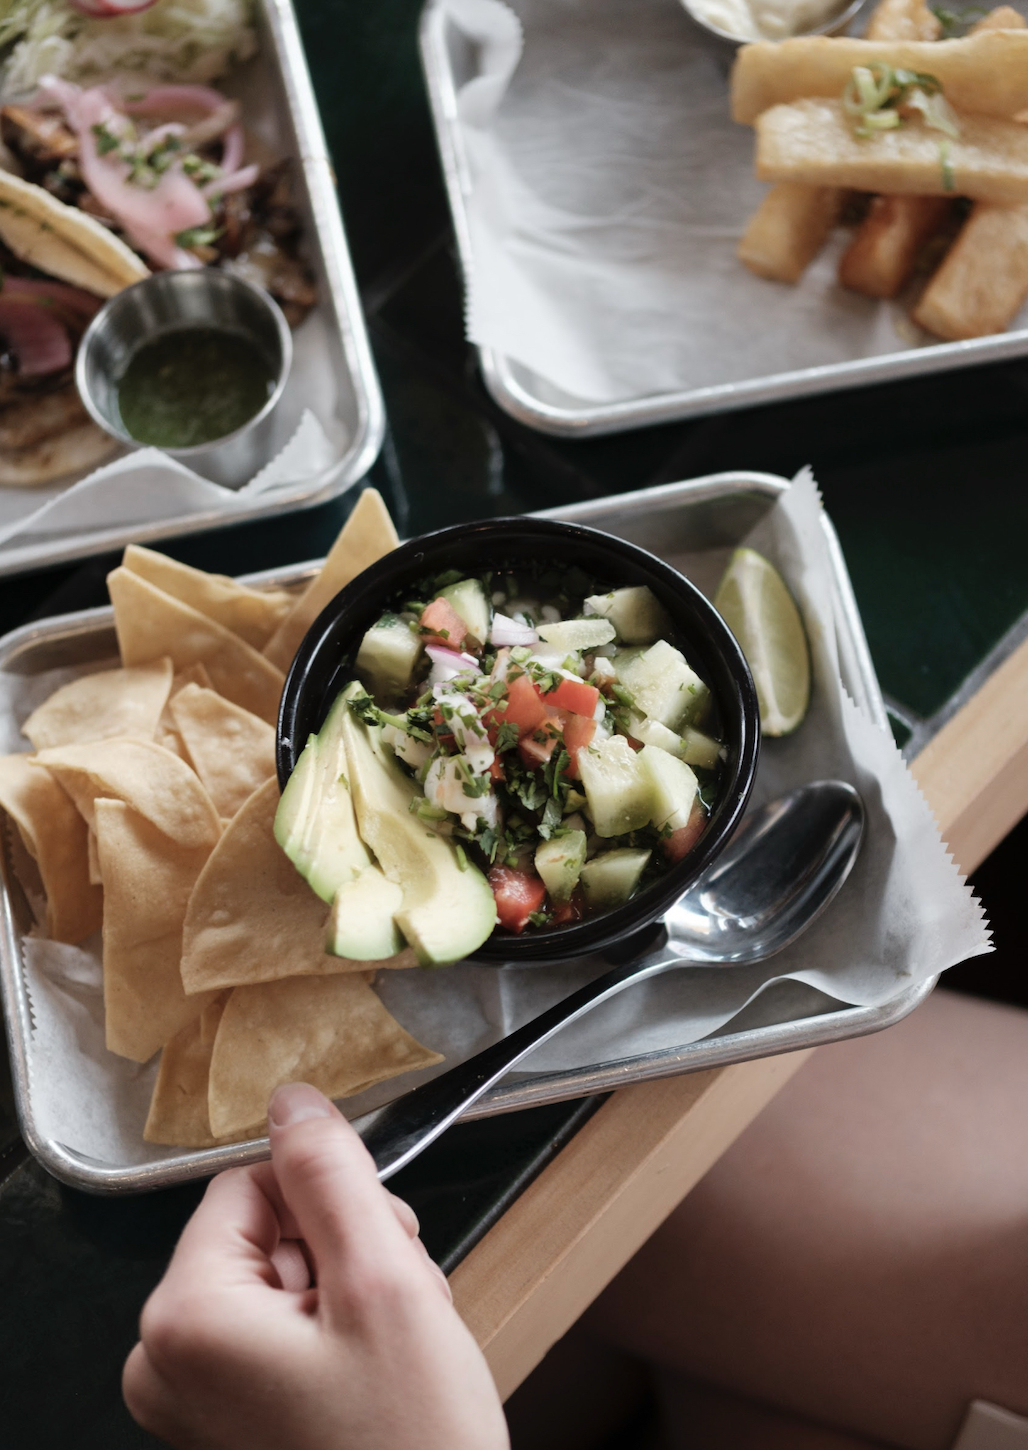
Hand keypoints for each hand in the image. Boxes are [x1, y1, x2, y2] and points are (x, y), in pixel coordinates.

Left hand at [123, 1083, 508, 1449]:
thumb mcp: (382, 1282)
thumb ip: (331, 1174)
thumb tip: (294, 1101)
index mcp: (186, 1318)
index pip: (251, 1184)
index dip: (326, 1201)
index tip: (376, 1245)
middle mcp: (170, 1360)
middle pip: (265, 1231)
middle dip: (344, 1251)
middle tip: (392, 1308)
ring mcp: (198, 1399)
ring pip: (284, 1278)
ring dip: (351, 1294)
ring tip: (392, 1352)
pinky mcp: (232, 1421)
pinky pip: (281, 1331)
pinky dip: (339, 1335)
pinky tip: (377, 1375)